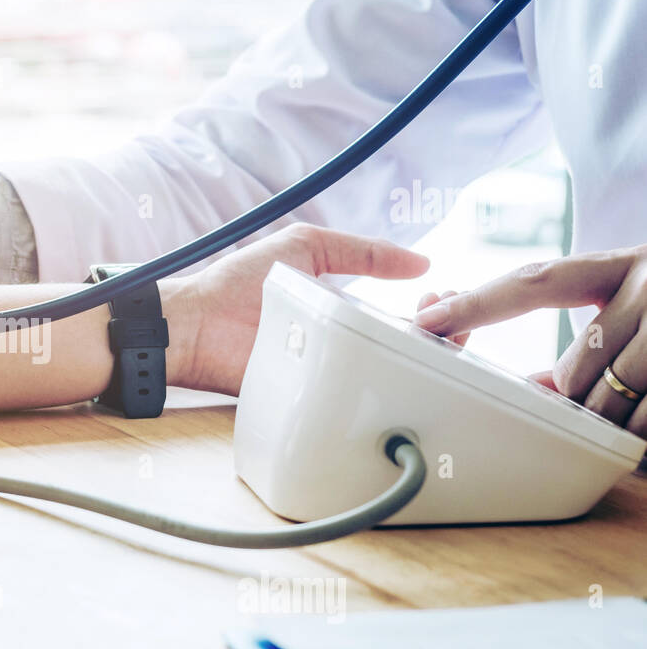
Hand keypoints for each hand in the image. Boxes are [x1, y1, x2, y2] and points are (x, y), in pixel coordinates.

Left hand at [164, 223, 429, 393]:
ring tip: (438, 343)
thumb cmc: (239, 283)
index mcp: (346, 311)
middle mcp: (344, 344)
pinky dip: (380, 393)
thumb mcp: (305, 247)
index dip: (435, 310)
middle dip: (443, 337)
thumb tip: (419, 262)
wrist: (195, 324)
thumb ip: (361, 251)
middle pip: (408, 350)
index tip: (446, 298)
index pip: (404, 316)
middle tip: (452, 322)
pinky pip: (353, 401)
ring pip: (388, 377)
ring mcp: (332, 373)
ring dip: (421, 363)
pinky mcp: (314, 399)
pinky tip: (404, 377)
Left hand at [413, 246, 646, 434]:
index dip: (478, 304)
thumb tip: (532, 385)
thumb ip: (588, 341)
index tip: (426, 318)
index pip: (535, 282)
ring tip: (645, 401)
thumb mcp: (640, 307)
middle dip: (583, 397)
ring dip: (620, 420)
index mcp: (625, 264)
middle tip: (613, 392)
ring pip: (613, 405)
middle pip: (576, 371)